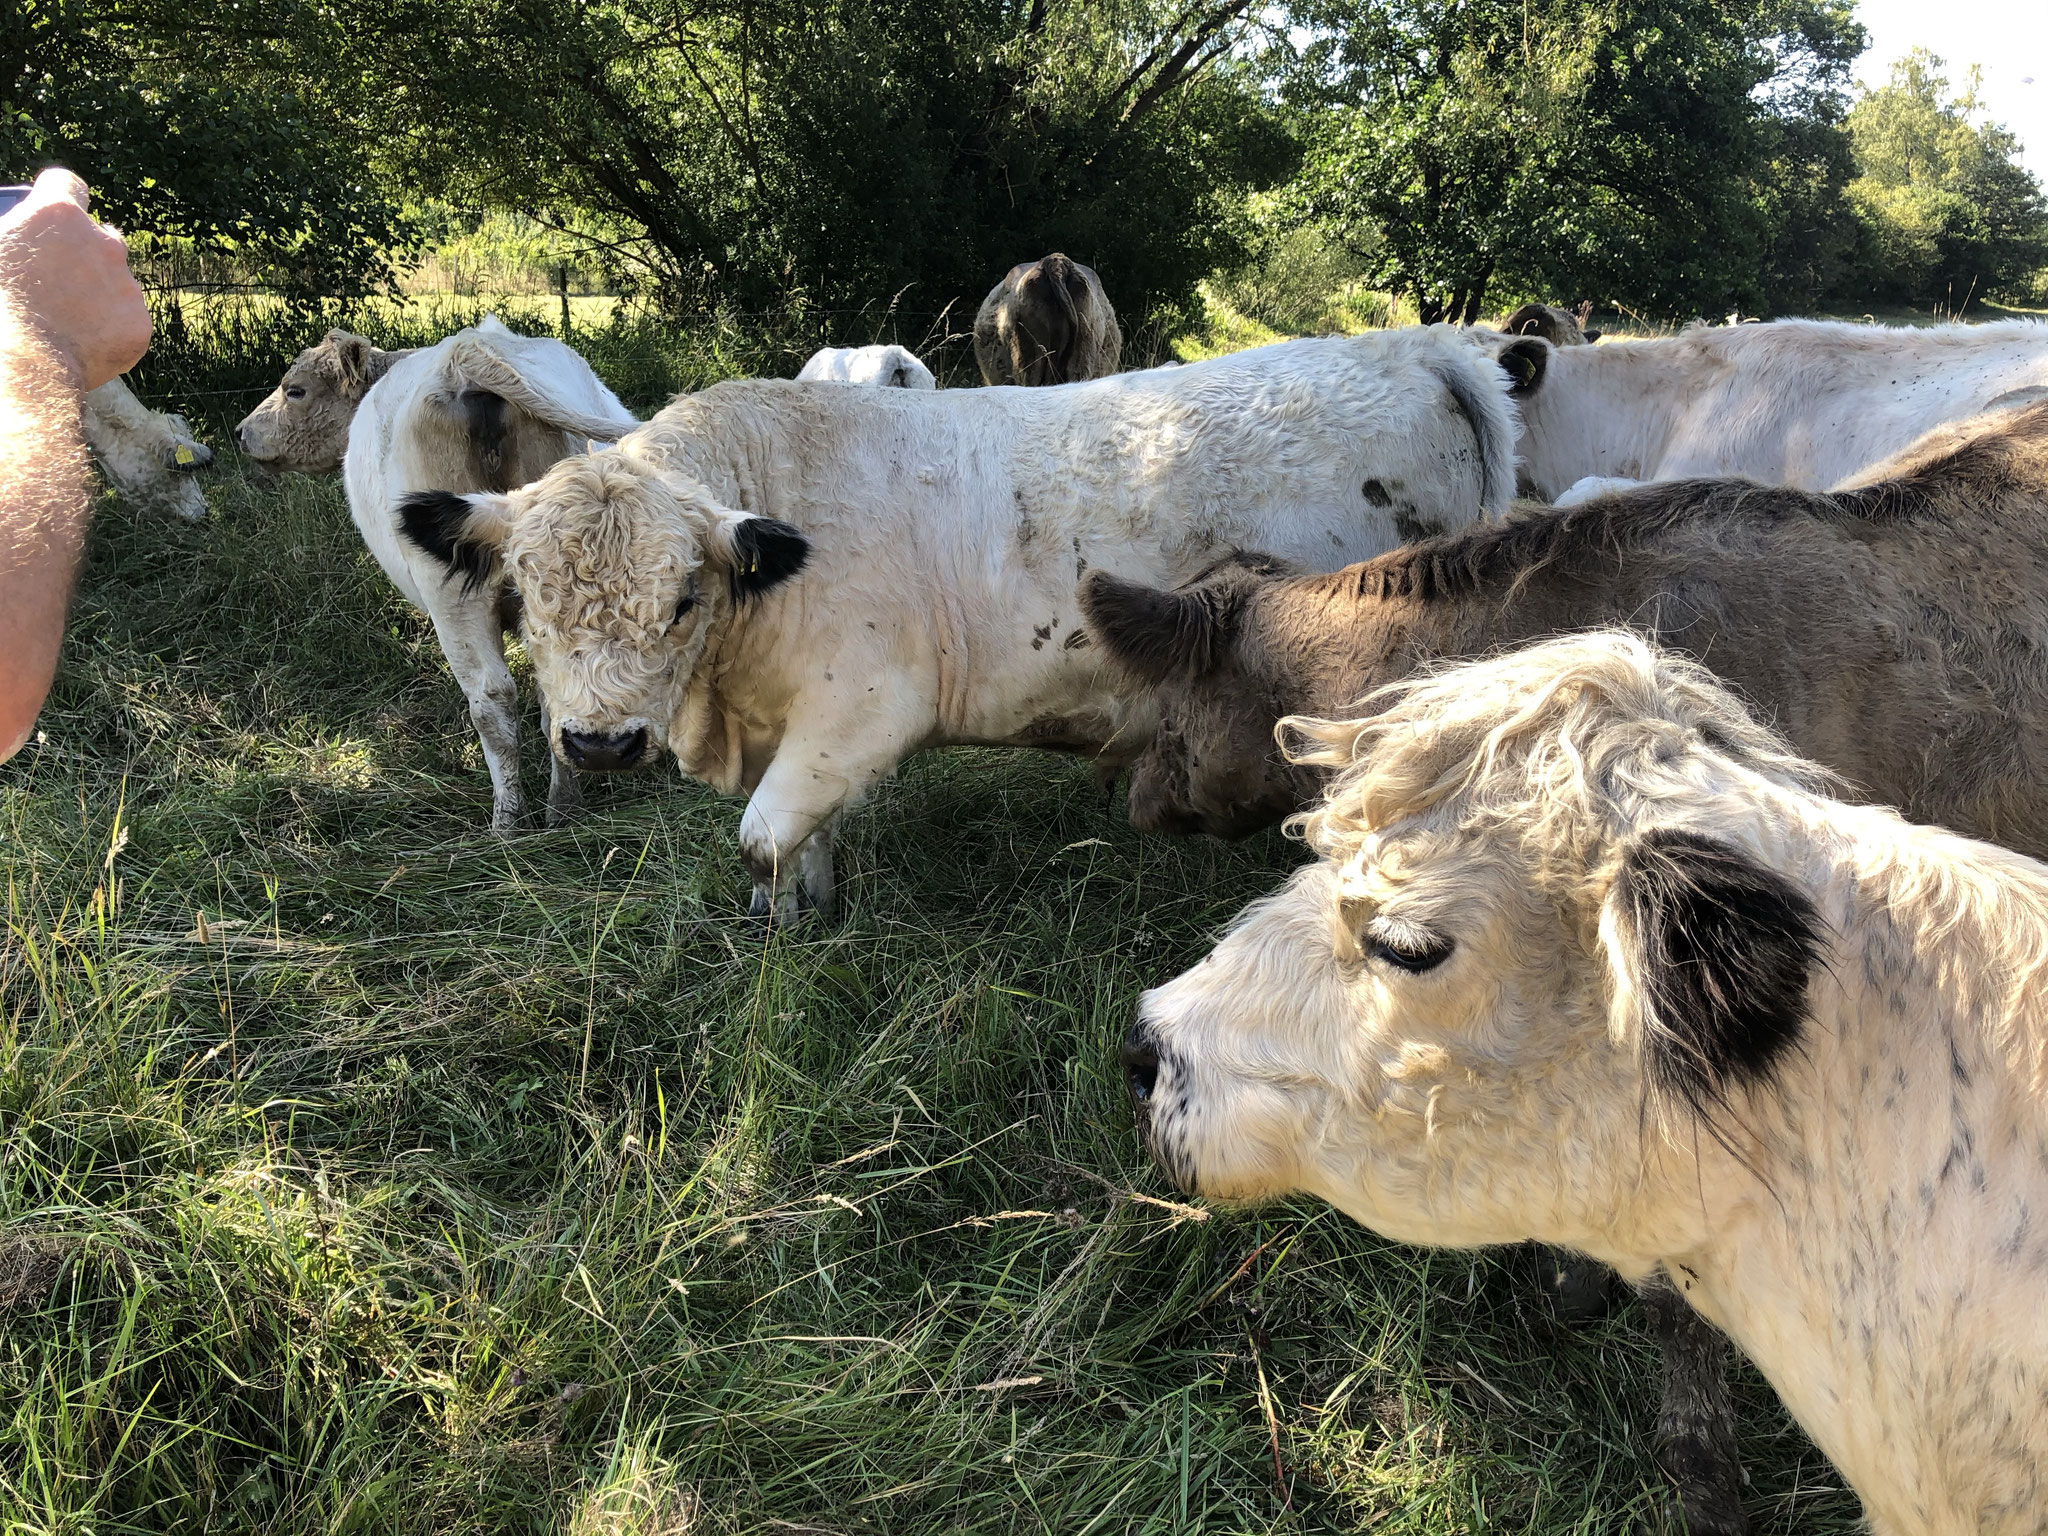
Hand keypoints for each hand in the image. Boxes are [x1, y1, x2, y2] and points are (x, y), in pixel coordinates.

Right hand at [0, 169, 151, 389]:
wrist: (22, 363)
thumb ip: (11, 234)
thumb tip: (18, 245)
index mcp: (57, 214)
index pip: (67, 185)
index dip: (57, 197)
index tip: (49, 217)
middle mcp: (103, 241)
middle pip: (99, 236)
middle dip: (83, 252)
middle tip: (55, 280)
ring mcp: (126, 284)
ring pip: (115, 282)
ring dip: (96, 293)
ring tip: (63, 319)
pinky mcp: (139, 324)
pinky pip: (125, 320)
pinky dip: (108, 330)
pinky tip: (80, 343)